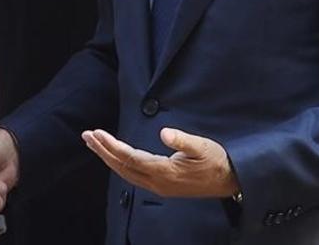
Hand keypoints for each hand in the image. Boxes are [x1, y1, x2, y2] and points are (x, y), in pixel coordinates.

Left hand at [81, 127, 239, 197]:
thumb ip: (182, 139)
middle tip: (86, 136)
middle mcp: (158, 183)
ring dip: (109, 159)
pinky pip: (134, 177)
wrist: (231, 181)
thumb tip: (164, 132)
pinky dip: (120, 165)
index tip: (97, 133)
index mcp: (165, 172)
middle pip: (123, 168)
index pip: (130, 158)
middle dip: (103, 152)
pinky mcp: (163, 187)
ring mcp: (160, 187)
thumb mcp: (202, 146)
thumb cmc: (217, 161)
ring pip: (126, 174)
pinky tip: (115, 158)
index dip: (112, 146)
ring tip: (95, 144)